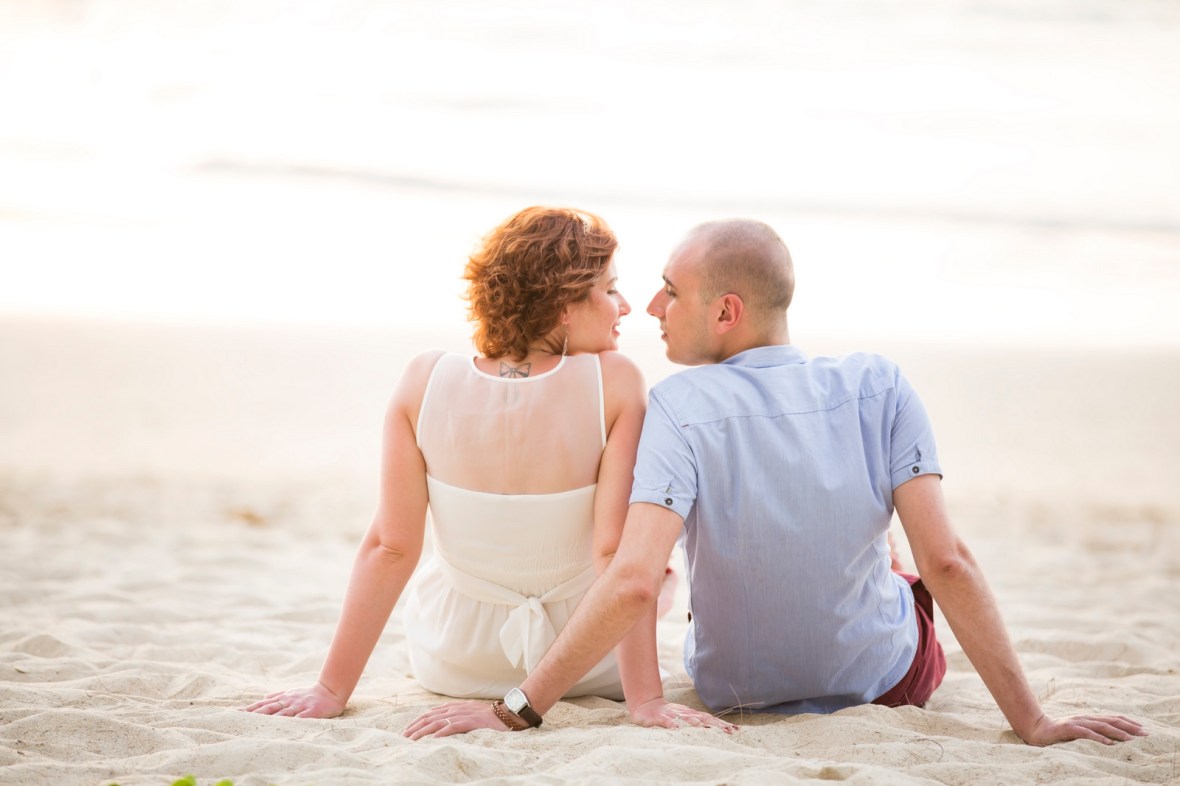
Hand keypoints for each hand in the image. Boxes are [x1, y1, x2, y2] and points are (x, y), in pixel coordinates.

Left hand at [242, 682, 345, 718]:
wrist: (330, 691)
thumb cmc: (309, 694)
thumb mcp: (292, 692)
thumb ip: (278, 695)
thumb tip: (264, 697)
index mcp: (283, 698)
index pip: (263, 704)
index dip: (250, 709)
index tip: (236, 714)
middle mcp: (289, 701)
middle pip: (269, 708)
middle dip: (255, 714)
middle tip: (241, 720)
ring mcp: (300, 706)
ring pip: (282, 714)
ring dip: (270, 720)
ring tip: (257, 726)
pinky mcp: (311, 712)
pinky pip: (301, 718)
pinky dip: (293, 722)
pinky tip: (285, 728)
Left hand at [403, 700, 511, 739]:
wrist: (507, 713)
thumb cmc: (489, 717)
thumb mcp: (470, 714)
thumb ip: (456, 717)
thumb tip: (442, 726)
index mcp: (454, 707)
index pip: (430, 713)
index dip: (417, 721)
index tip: (406, 730)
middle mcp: (456, 709)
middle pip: (429, 717)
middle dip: (414, 727)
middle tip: (403, 737)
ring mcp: (463, 714)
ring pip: (437, 722)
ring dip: (422, 731)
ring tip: (412, 739)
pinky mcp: (471, 721)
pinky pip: (453, 726)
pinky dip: (442, 732)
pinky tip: (433, 738)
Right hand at [629, 697, 737, 733]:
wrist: (648, 706)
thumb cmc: (669, 715)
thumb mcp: (685, 718)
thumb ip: (698, 722)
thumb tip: (715, 728)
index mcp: (692, 715)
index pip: (710, 719)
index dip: (722, 724)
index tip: (734, 730)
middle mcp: (685, 714)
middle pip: (703, 719)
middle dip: (715, 725)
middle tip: (728, 731)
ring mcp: (673, 715)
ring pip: (686, 719)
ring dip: (695, 723)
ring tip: (704, 729)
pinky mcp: (660, 718)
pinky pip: (666, 721)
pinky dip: (671, 724)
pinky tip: (676, 728)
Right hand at [1019, 713, 1146, 745]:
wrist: (1037, 729)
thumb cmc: (1059, 733)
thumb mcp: (1078, 731)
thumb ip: (1092, 731)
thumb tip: (1111, 739)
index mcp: (1089, 718)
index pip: (1112, 718)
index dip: (1128, 722)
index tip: (1142, 728)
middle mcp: (1085, 718)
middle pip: (1111, 721)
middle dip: (1129, 727)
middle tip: (1145, 733)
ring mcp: (1077, 722)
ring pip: (1101, 726)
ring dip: (1118, 732)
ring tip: (1131, 739)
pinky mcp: (1069, 729)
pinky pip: (1087, 734)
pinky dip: (1099, 738)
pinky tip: (1109, 743)